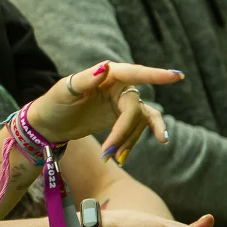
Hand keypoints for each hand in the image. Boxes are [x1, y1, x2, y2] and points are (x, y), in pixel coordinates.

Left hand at [27, 60, 181, 156]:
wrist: (48, 125)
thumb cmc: (53, 104)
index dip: (155, 75)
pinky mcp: (121, 118)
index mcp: (107, 75)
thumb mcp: (65, 92)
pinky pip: (136, 129)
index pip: (134, 73)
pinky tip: (124, 157)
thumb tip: (105, 67)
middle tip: (107, 152)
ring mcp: (121, 102)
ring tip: (113, 159)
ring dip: (128, 141)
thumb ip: (85, 80)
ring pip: (139, 122)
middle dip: (124, 132)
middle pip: (134, 109)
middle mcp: (118, 86)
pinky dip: (131, 143)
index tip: (177, 77)